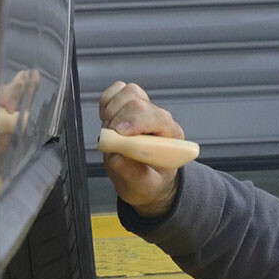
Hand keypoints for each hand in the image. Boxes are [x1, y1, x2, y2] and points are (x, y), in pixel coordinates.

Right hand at [99, 81, 184, 217]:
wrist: (145, 180)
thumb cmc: (150, 182)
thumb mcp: (145, 187)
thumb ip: (133, 174)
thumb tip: (117, 157)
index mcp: (171, 137)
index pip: (158, 117)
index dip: (136, 122)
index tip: (120, 133)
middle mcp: (159, 120)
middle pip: (138, 103)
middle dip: (118, 121)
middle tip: (112, 142)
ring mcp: (145, 111)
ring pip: (129, 92)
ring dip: (113, 111)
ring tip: (111, 134)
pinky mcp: (129, 107)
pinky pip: (118, 91)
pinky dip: (107, 102)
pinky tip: (107, 119)